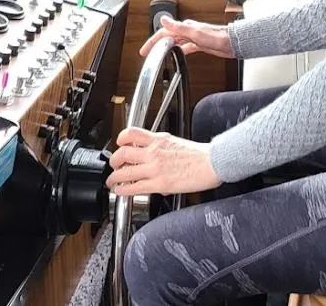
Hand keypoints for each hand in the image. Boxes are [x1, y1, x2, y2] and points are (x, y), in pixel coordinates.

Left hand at [106, 127, 221, 195]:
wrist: (212, 163)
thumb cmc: (200, 155)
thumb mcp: (176, 143)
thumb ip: (162, 148)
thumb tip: (154, 159)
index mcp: (159, 140)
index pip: (131, 133)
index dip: (120, 139)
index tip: (119, 144)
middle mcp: (153, 152)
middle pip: (122, 153)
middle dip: (114, 161)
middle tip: (114, 166)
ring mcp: (154, 168)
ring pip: (123, 172)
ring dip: (114, 178)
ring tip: (113, 182)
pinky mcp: (158, 184)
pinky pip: (133, 187)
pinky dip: (122, 190)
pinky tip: (121, 191)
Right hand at [140, 16, 234, 58]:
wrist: (232, 43)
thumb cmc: (217, 37)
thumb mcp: (194, 32)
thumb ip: (178, 27)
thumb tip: (164, 19)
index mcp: (185, 27)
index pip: (164, 32)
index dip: (153, 40)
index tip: (145, 49)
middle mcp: (189, 31)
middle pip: (168, 37)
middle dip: (157, 44)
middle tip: (148, 52)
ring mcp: (194, 37)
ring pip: (176, 42)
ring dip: (166, 47)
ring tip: (159, 53)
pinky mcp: (200, 44)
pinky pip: (186, 47)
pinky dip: (179, 50)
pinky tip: (178, 54)